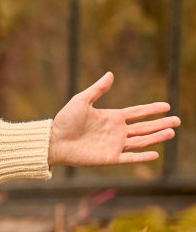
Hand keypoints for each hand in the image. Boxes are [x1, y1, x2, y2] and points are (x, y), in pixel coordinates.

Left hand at [48, 72, 179, 166]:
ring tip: (171, 132)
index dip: (152, 109)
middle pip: (144, 127)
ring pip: (141, 141)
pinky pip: (130, 157)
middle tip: (178, 120)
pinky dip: (142, 156)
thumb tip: (110, 74)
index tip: (167, 106)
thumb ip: (98, 89)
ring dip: (156, 137)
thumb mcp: (81, 100)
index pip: (137, 113)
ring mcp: (114, 145)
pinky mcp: (110, 158)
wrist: (54, 141)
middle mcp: (116, 131)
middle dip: (160, 124)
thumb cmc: (65, 120)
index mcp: (112, 117)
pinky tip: (155, 154)